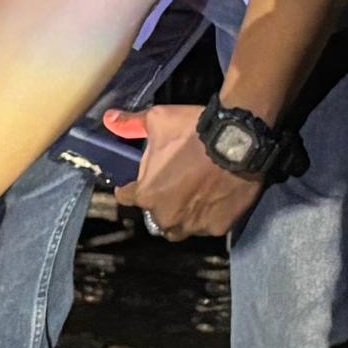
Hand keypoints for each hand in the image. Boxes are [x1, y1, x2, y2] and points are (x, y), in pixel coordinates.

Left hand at [124, 103, 266, 240]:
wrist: (238, 140)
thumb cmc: (193, 131)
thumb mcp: (158, 120)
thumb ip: (131, 124)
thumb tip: (109, 119)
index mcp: (146, 195)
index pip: (127, 198)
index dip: (132, 188)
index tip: (138, 183)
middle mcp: (166, 217)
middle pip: (156, 216)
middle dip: (161, 204)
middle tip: (174, 185)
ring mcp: (193, 226)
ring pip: (181, 228)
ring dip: (182, 217)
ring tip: (193, 198)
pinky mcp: (219, 228)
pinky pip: (209, 226)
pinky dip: (210, 216)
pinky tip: (216, 200)